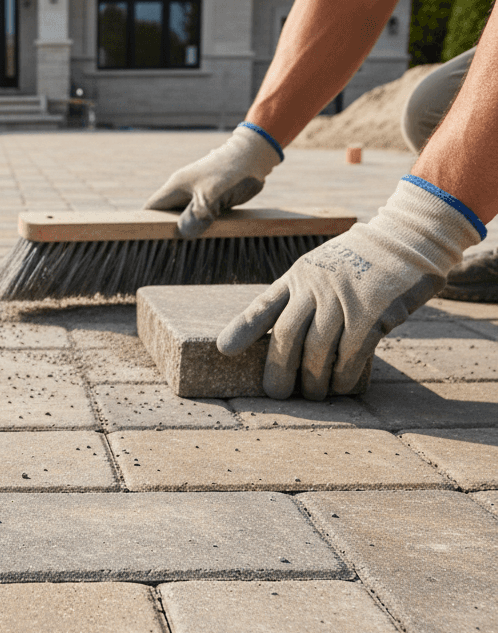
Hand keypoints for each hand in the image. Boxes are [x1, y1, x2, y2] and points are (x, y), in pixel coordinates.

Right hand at [143, 124, 281, 237]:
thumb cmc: (231, 173)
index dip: (146, 226)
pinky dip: (203, 225)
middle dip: (169, 231)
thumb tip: (183, 233)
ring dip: (189, 229)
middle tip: (174, 249)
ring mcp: (197, 192)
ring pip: (185, 216)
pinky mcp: (211, 196)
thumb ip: (195, 217)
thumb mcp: (211, 197)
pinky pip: (200, 215)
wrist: (256, 155)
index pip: (151, 209)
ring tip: (192, 245)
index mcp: (176, 187)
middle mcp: (183, 189)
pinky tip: (210, 234)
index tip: (150, 243)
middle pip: (167, 215)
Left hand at [216, 177, 483, 399]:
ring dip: (313, 379)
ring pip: (316, 350)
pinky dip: (343, 376)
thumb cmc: (360, 262)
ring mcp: (342, 299)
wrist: (408, 238)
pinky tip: (341, 386)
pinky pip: (350, 354)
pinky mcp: (371, 312)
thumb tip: (283, 342)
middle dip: (278, 369)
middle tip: (276, 393)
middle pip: (286, 335)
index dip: (242, 329)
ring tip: (314, 394)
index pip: (262, 305)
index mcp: (297, 277)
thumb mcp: (321, 270)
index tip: (224, 349)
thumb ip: (302, 299)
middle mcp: (314, 287)